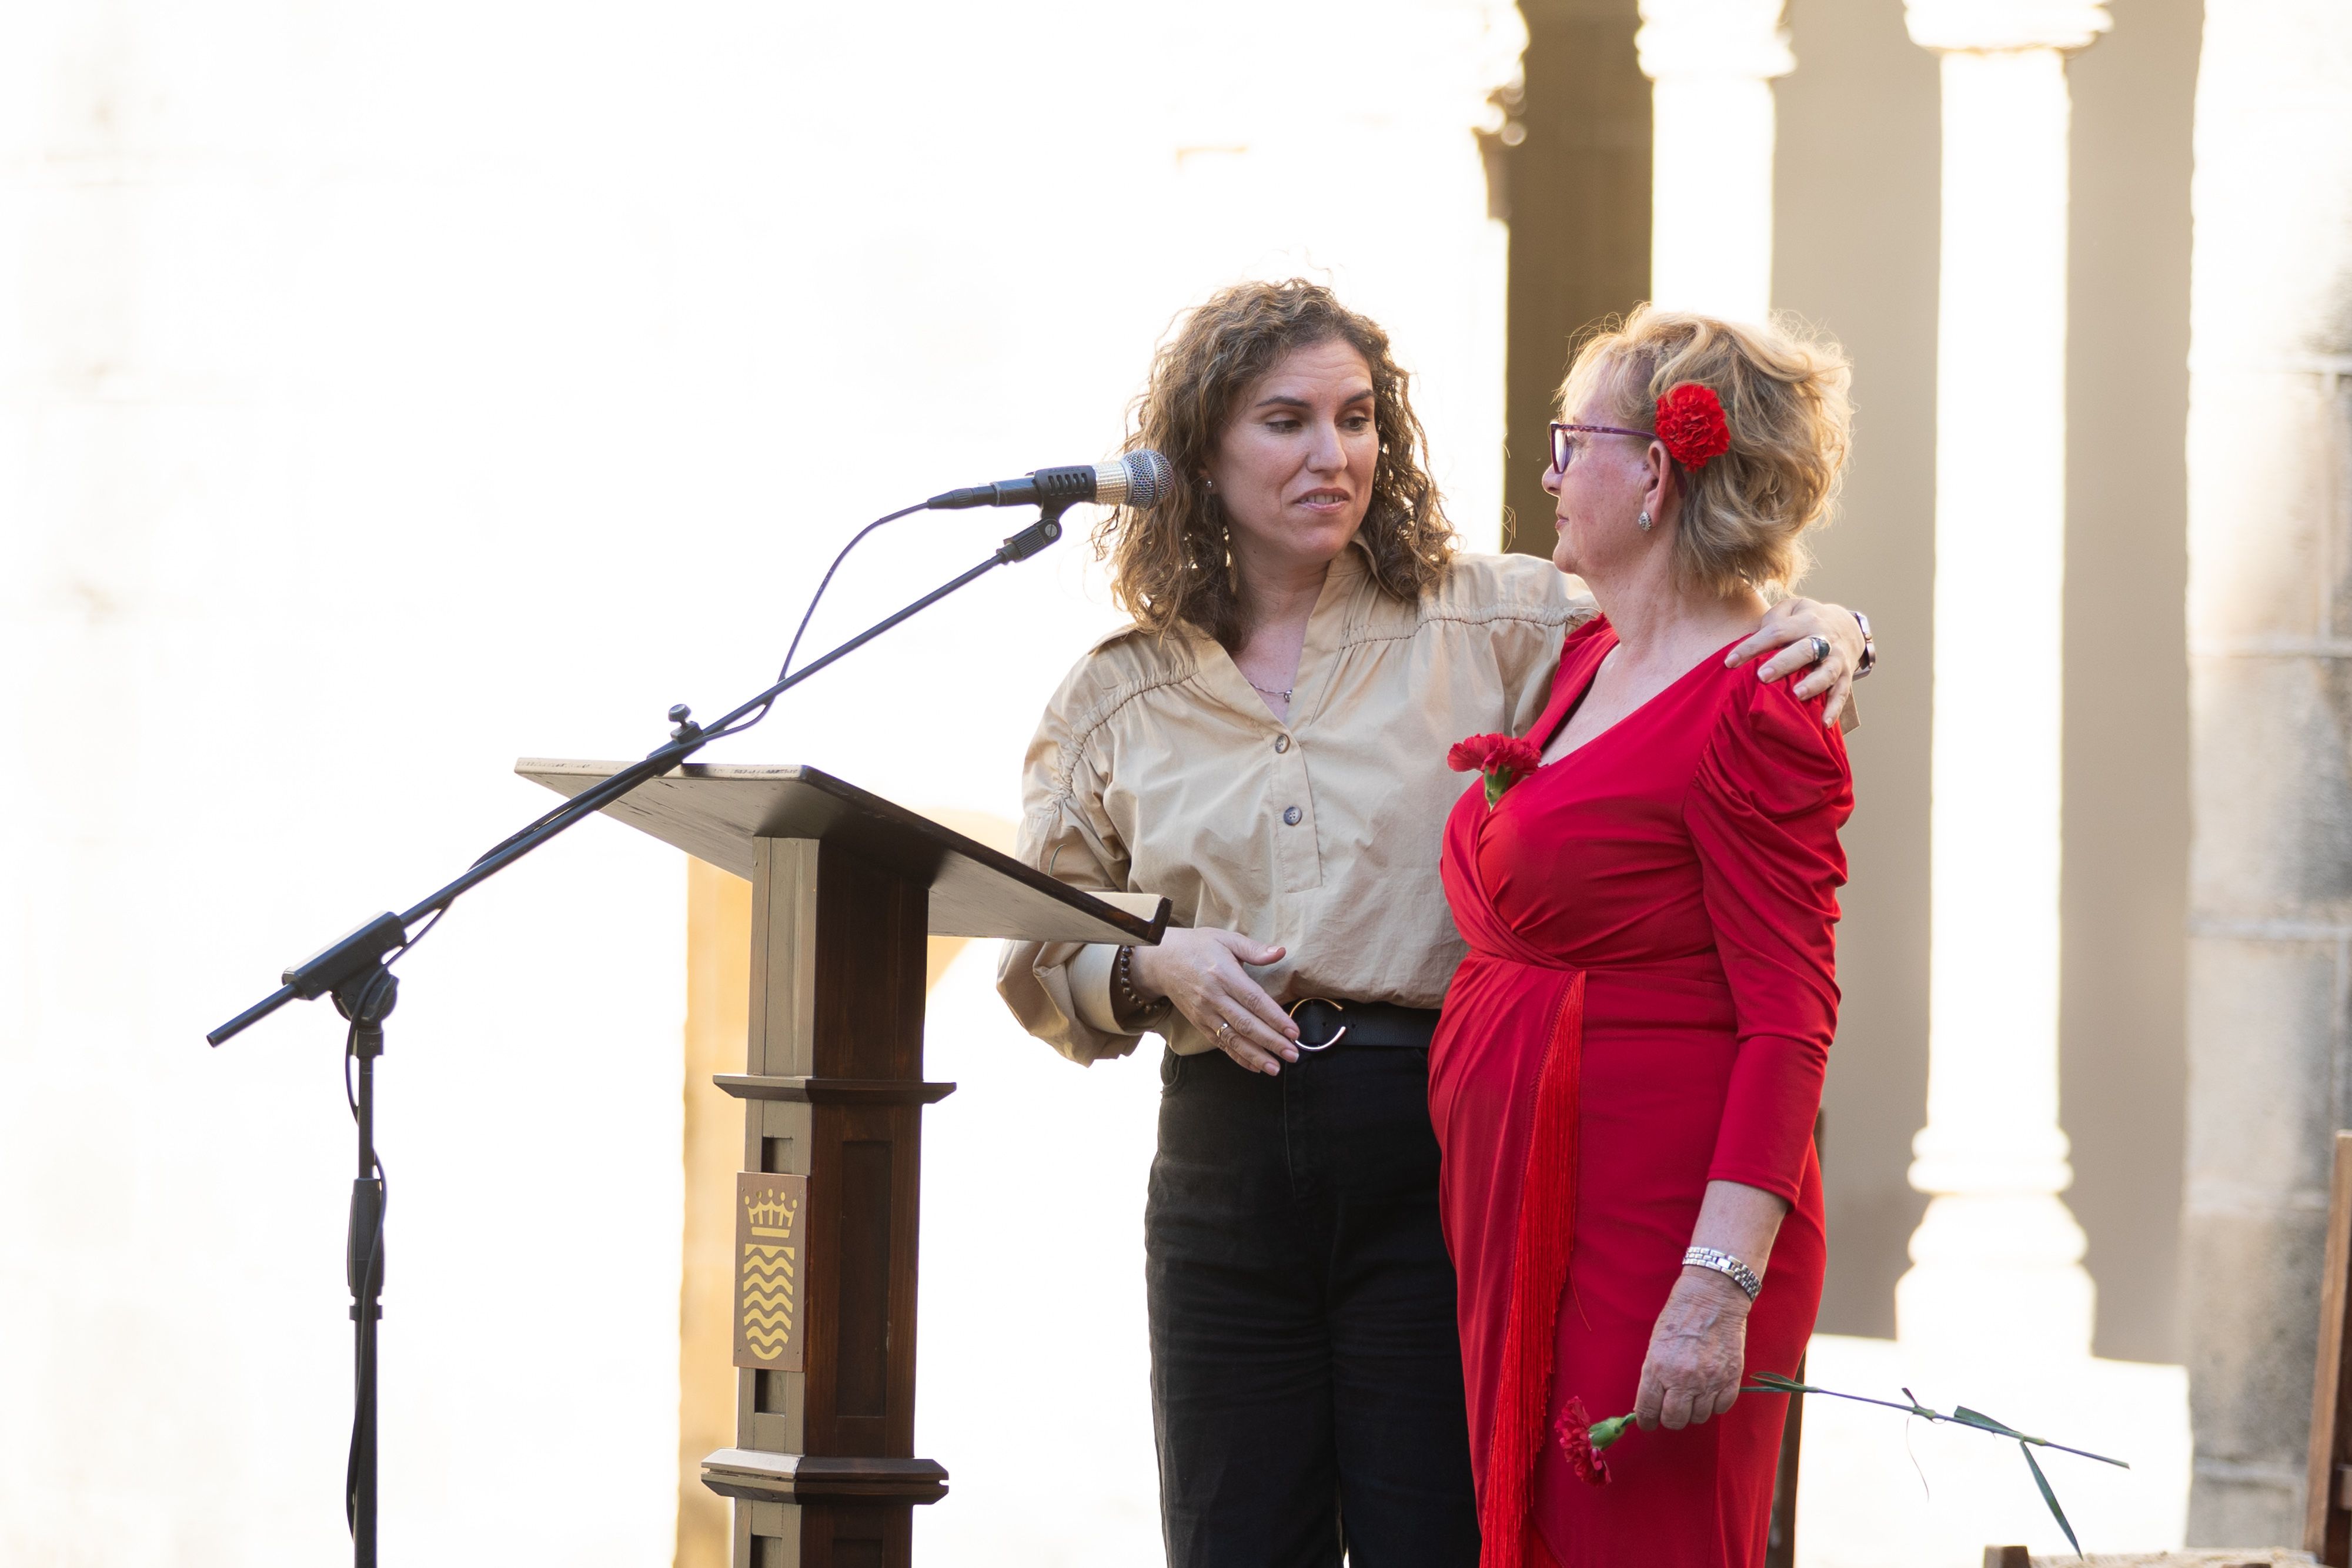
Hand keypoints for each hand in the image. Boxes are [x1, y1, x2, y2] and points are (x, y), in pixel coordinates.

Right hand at [1128, 929, 1299, 1074]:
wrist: (1160, 960)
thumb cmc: (1197, 946)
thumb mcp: (1225, 938)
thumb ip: (1254, 949)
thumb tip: (1281, 952)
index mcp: (1223, 974)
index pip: (1254, 1000)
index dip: (1275, 1017)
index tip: (1293, 1032)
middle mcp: (1213, 997)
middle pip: (1246, 1024)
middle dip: (1271, 1042)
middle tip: (1292, 1054)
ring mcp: (1204, 1013)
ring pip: (1233, 1039)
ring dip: (1256, 1056)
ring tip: (1276, 1068)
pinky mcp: (1199, 1023)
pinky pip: (1220, 1043)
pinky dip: (1237, 1057)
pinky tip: (1255, 1066)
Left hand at [1633, 1269, 1751, 1430]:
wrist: (1712, 1299)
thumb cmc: (1678, 1317)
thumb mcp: (1655, 1345)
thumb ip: (1653, 1375)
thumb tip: (1651, 1402)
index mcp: (1657, 1368)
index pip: (1648, 1410)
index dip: (1646, 1421)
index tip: (1648, 1423)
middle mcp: (1682, 1379)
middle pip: (1674, 1420)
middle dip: (1671, 1418)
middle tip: (1672, 1409)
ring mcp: (1709, 1381)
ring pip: (1699, 1417)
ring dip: (1694, 1410)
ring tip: (1693, 1395)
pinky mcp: (1731, 1379)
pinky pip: (1721, 1408)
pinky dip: (1715, 1404)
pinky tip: (1710, 1391)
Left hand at [1723, 598, 1866, 726]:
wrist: (1848, 626)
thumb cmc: (1806, 620)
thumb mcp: (1792, 608)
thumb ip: (1774, 618)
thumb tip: (1756, 638)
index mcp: (1804, 621)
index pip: (1776, 632)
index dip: (1752, 646)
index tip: (1730, 662)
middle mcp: (1823, 638)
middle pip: (1804, 650)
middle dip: (1784, 663)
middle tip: (1763, 676)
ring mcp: (1837, 658)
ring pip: (1827, 671)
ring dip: (1813, 684)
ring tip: (1797, 695)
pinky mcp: (1847, 675)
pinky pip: (1842, 692)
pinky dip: (1834, 708)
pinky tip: (1823, 723)